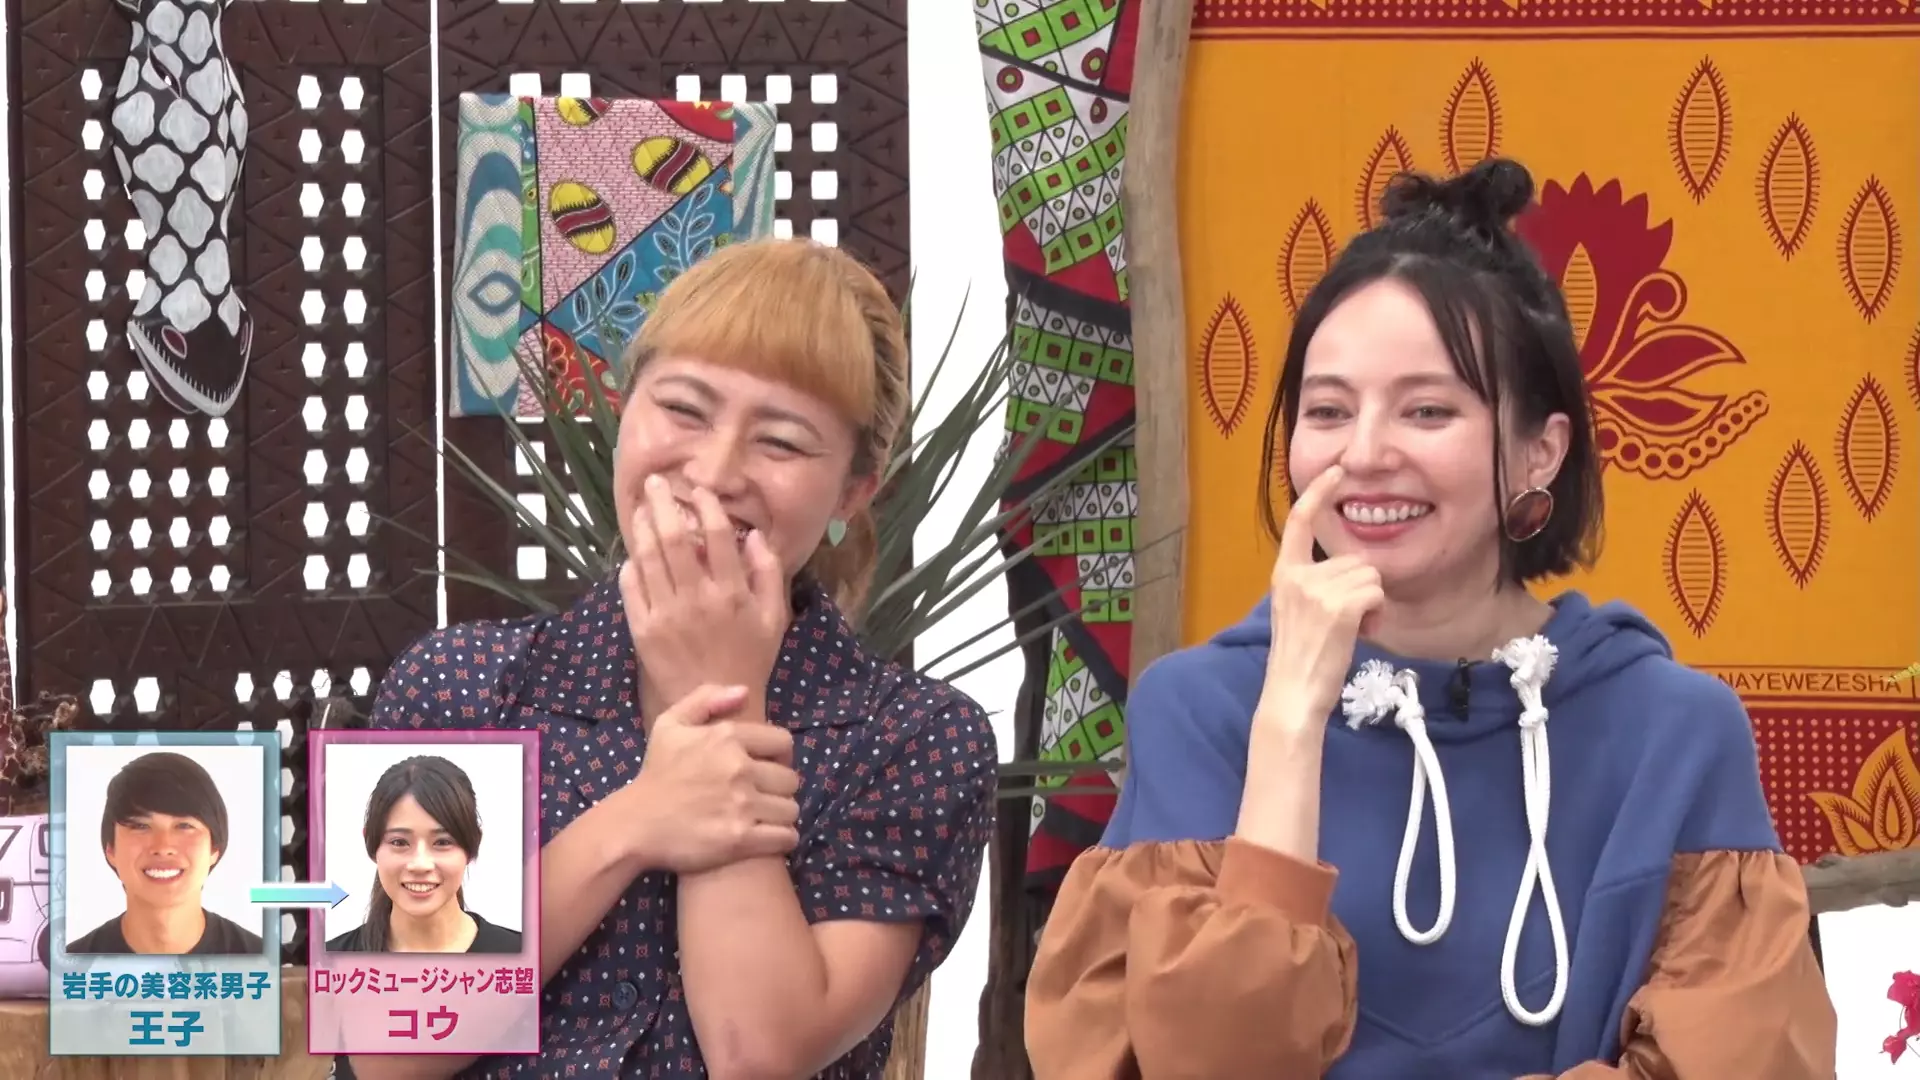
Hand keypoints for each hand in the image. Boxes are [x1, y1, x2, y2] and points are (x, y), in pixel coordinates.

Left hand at [622, 475, 789, 712]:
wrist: (717, 708)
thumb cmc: (751, 659)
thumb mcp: (775, 617)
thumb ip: (768, 573)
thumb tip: (754, 535)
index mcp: (731, 592)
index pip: (716, 535)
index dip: (706, 506)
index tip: (698, 491)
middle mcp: (696, 598)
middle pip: (673, 539)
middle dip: (662, 504)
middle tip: (654, 483)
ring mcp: (665, 614)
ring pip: (648, 558)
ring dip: (642, 528)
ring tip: (641, 509)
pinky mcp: (643, 630)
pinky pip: (631, 589)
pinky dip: (630, 566)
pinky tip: (633, 553)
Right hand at [625, 683, 802, 873]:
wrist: (634, 824)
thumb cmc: (656, 774)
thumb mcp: (670, 724)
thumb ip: (706, 699)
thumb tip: (744, 692)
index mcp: (727, 737)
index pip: (783, 742)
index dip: (778, 756)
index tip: (765, 768)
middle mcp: (739, 768)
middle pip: (790, 779)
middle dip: (779, 788)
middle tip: (763, 797)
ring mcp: (741, 805)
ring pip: (790, 809)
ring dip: (781, 815)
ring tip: (765, 818)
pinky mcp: (741, 839)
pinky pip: (786, 837)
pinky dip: (783, 839)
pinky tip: (769, 837)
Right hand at [1260, 465, 1384, 724]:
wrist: (1292, 694)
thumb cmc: (1300, 659)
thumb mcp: (1295, 610)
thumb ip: (1315, 583)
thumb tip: (1353, 570)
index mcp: (1284, 574)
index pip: (1300, 522)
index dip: (1319, 493)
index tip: (1335, 471)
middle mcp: (1298, 576)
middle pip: (1355, 559)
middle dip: (1361, 588)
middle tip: (1346, 621)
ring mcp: (1318, 591)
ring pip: (1371, 576)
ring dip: (1371, 603)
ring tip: (1351, 630)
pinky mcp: (1339, 607)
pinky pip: (1377, 593)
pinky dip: (1377, 614)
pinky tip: (1361, 633)